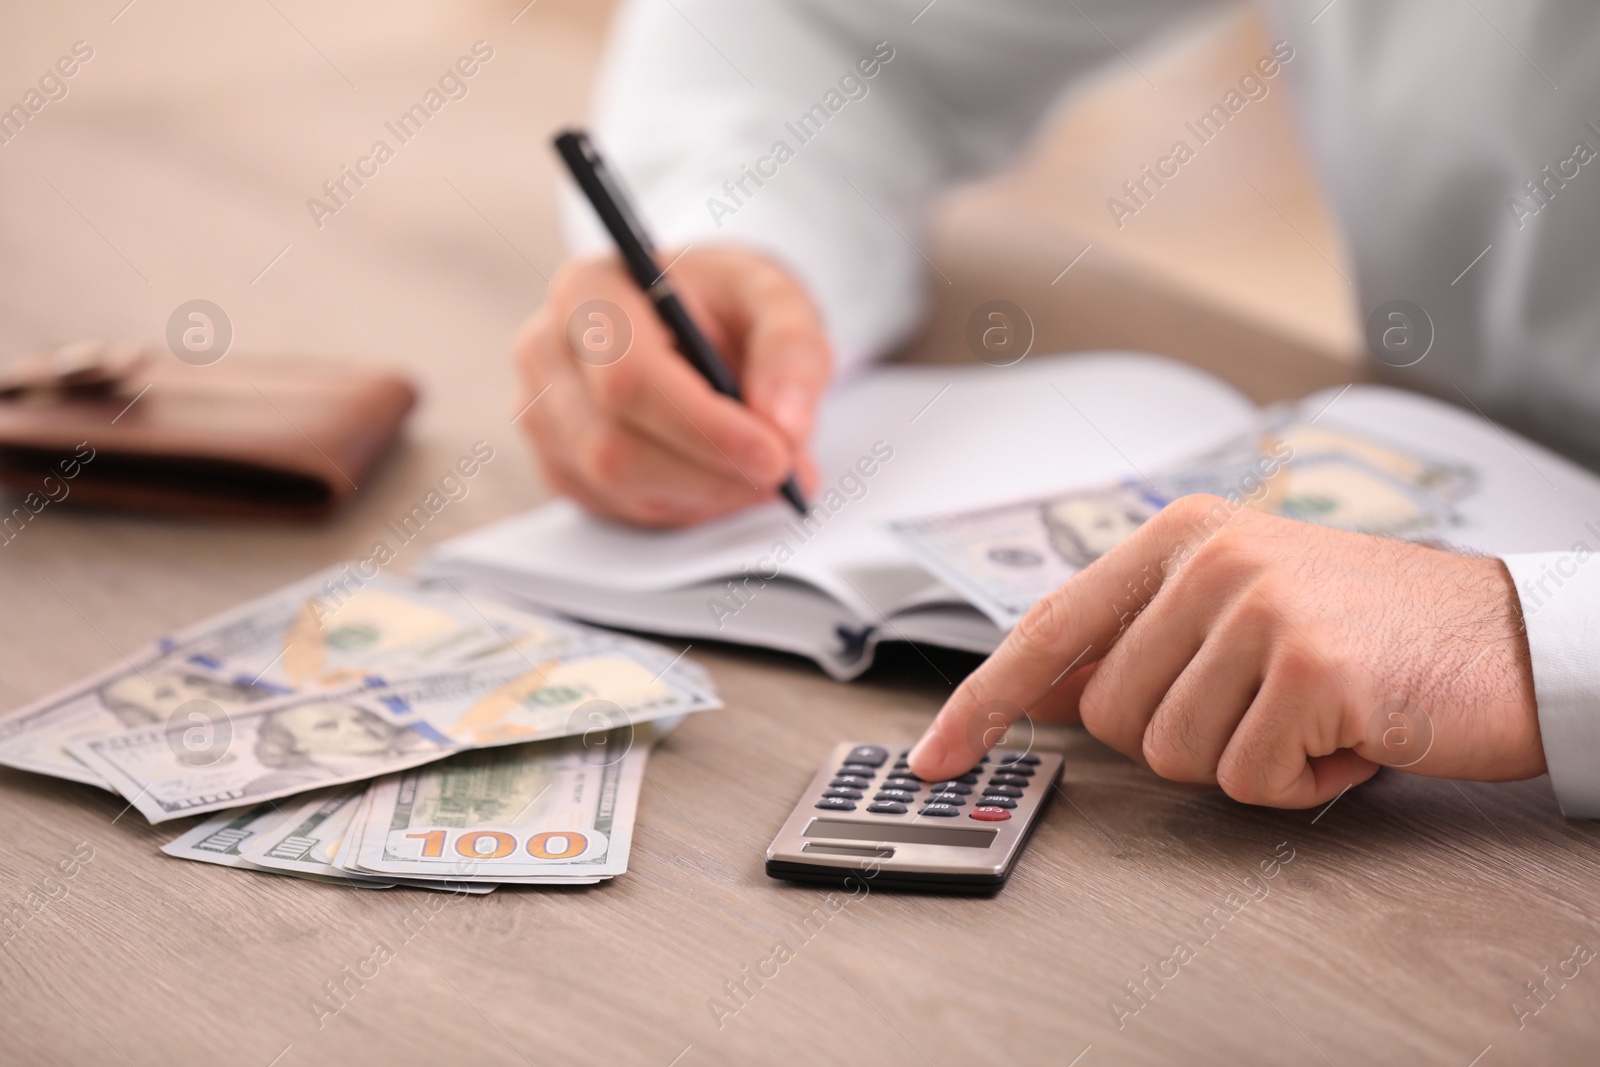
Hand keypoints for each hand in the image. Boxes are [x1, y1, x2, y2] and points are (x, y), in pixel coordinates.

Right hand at [512, 247, 831, 525]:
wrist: (697, 320)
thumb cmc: (727, 302)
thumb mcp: (776, 299)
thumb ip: (791, 350)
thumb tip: (784, 424)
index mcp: (588, 291)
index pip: (628, 378)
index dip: (703, 428)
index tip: (774, 455)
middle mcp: (547, 352)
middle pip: (614, 446)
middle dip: (711, 474)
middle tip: (786, 474)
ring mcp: (543, 414)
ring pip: (617, 487)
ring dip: (704, 495)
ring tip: (762, 471)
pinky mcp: (557, 464)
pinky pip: (618, 510)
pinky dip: (684, 507)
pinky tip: (719, 475)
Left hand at [908, 495, 1541, 806]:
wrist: (1514, 638)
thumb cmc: (1375, 629)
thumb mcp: (1246, 601)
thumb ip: (1148, 635)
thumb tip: (1051, 693)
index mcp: (1182, 535)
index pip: (1051, 627)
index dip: (987, 700)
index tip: (941, 755)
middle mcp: (1208, 560)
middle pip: (1113, 717)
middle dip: (1184, 738)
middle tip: (1265, 703)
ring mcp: (1256, 609)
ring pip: (1175, 756)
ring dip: (1248, 761)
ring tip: (1312, 711)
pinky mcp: (1306, 669)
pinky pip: (1251, 781)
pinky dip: (1302, 783)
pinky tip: (1348, 734)